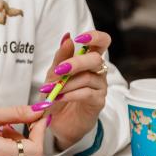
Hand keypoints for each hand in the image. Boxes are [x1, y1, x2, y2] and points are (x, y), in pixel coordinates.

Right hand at [0, 105, 46, 155]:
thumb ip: (17, 113)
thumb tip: (38, 111)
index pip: (34, 150)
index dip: (41, 132)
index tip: (40, 118)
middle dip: (35, 138)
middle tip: (27, 120)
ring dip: (25, 145)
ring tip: (7, 128)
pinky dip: (15, 151)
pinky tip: (2, 137)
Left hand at [35, 30, 109, 150]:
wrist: (57, 119)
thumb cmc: (57, 92)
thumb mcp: (54, 73)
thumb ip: (61, 56)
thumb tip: (67, 37)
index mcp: (89, 59)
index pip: (102, 41)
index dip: (95, 36)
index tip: (79, 38)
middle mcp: (98, 70)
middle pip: (96, 59)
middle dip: (76, 63)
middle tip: (59, 70)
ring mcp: (100, 86)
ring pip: (88, 77)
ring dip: (67, 83)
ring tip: (53, 90)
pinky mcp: (99, 102)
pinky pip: (87, 93)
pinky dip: (71, 94)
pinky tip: (59, 96)